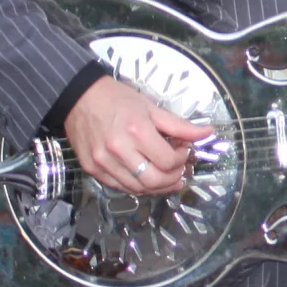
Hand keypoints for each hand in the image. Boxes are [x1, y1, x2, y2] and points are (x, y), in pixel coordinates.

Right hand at [66, 76, 211, 195]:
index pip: (168, 161)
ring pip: (137, 189)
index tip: (184, 151)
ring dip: (157, 187)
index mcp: (137, 131)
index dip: (182, 160)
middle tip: (179, 170)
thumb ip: (180, 126)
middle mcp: (118, 150)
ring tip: (165, 176)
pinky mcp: (92, 169)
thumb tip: (208, 132)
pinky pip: (120, 187)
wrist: (78, 97)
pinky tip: (145, 177)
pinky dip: (137, 186)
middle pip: (154, 181)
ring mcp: (103, 162)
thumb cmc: (117, 99)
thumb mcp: (152, 107)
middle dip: (173, 179)